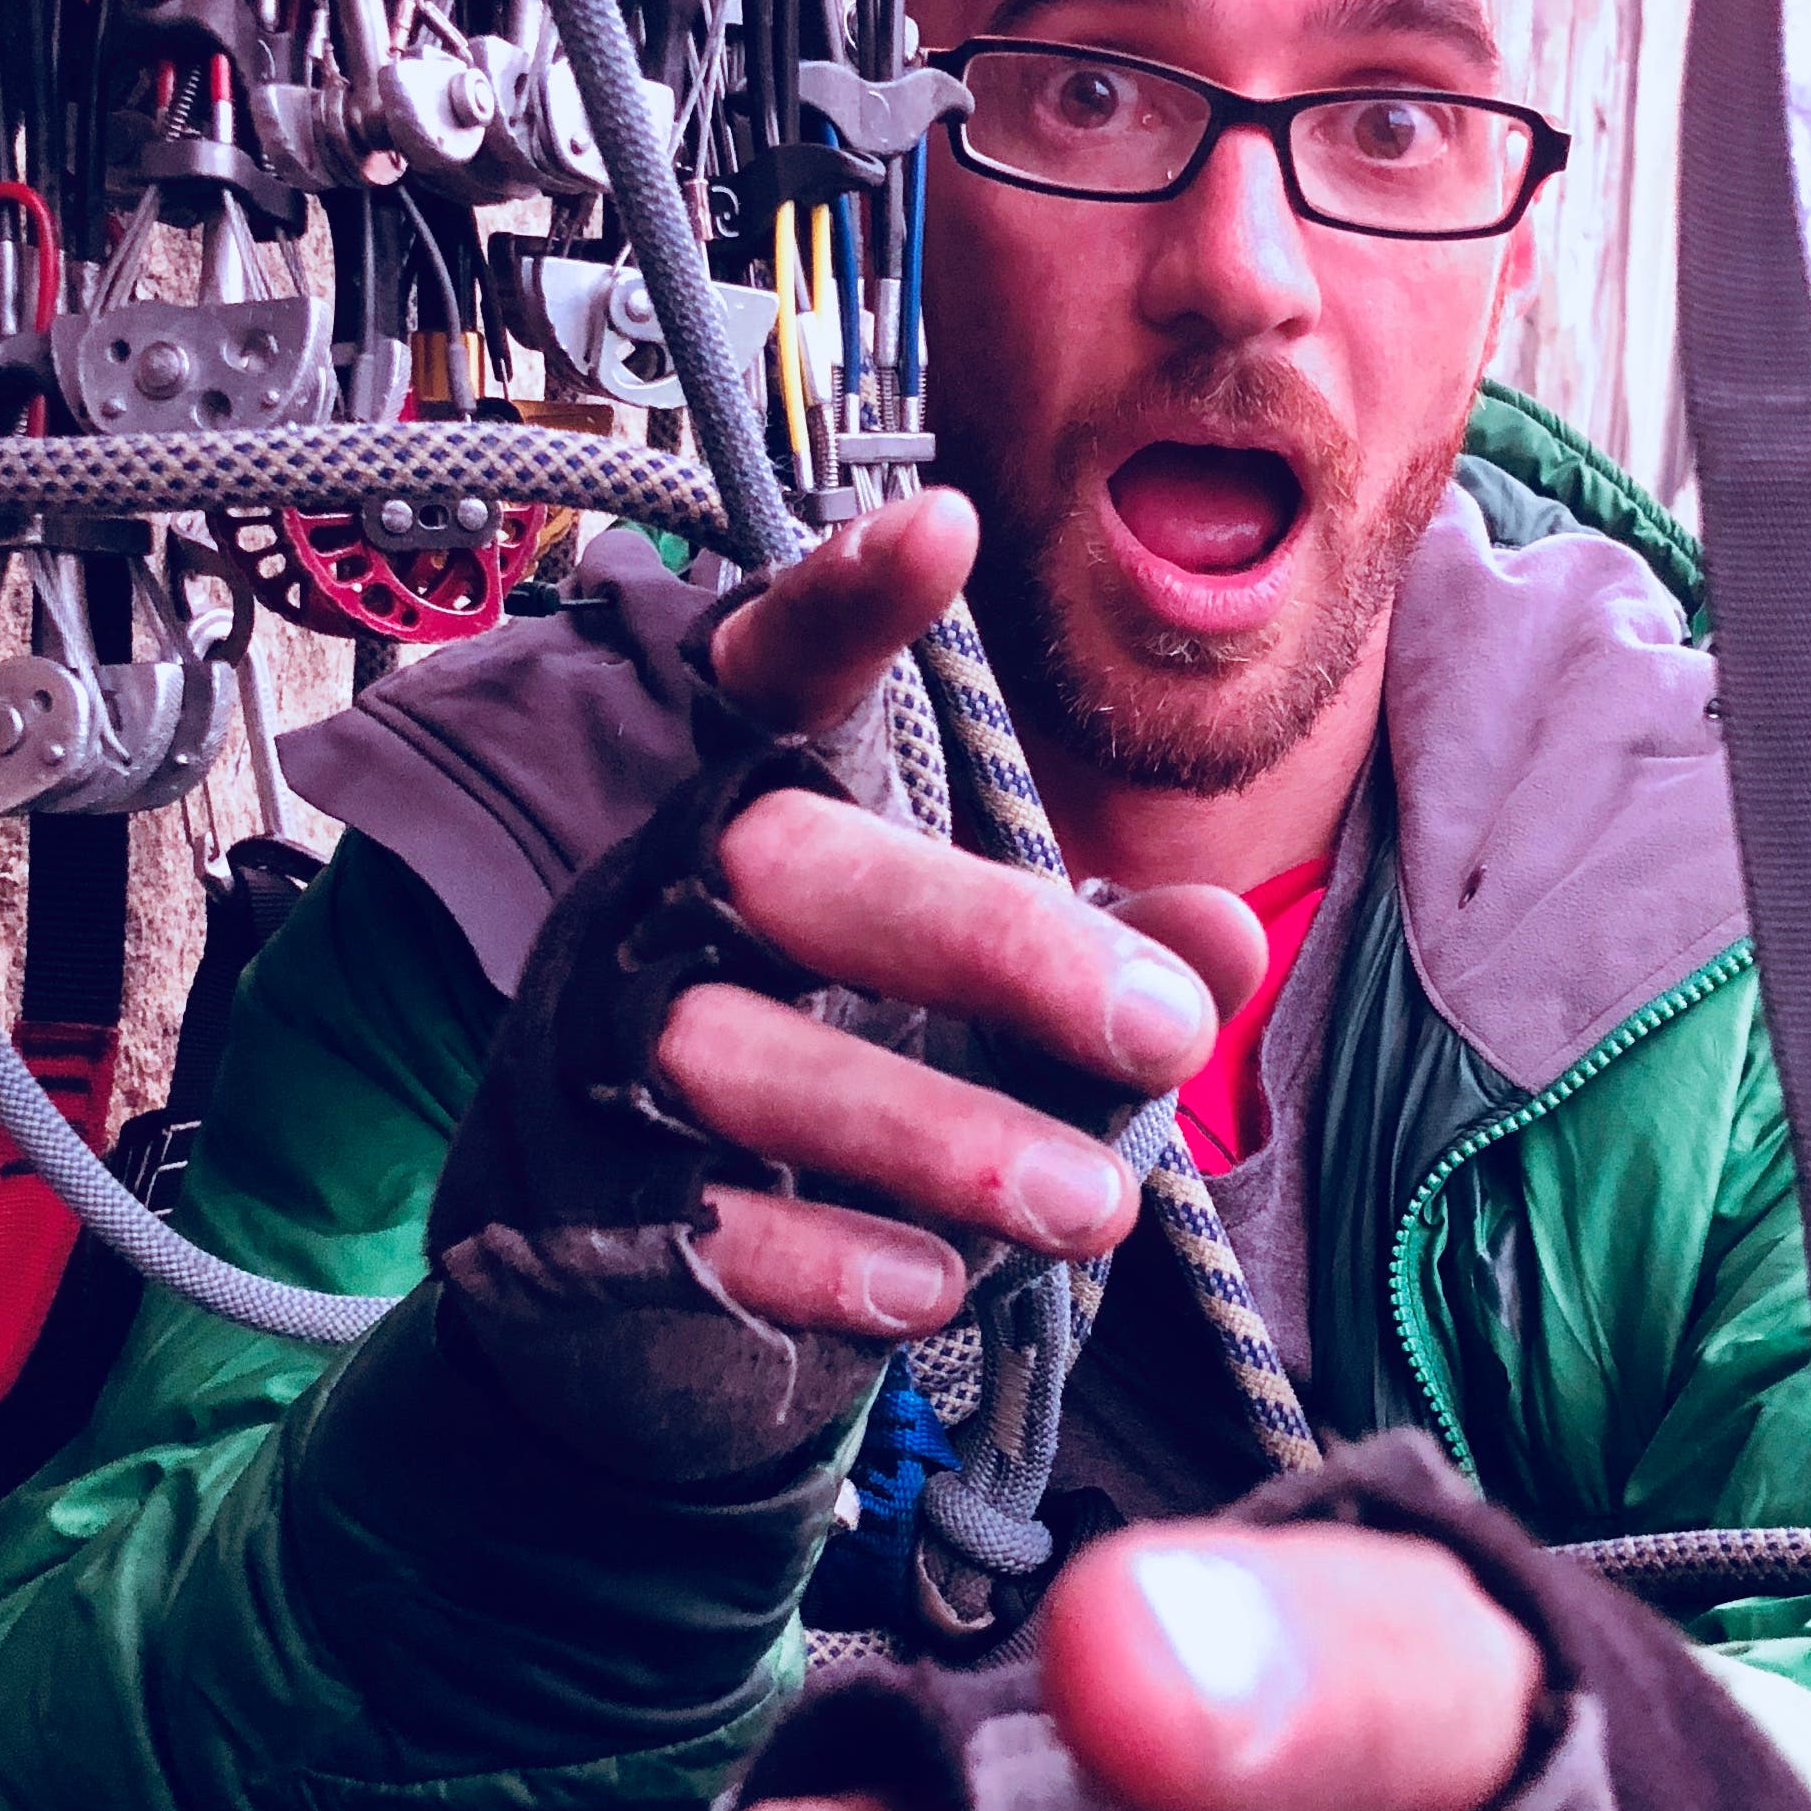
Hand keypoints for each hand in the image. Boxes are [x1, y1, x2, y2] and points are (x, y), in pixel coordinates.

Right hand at [672, 493, 1265, 1343]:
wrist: (622, 1281)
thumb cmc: (836, 1077)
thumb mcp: (981, 1011)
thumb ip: (1105, 964)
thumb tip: (1230, 939)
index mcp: (760, 814)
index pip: (777, 675)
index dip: (842, 601)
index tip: (940, 524)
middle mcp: (664, 904)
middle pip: (797, 871)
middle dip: (991, 943)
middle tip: (1170, 1030)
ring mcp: (601, 1050)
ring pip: (738, 1054)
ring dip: (933, 1130)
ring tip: (1094, 1205)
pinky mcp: (580, 1204)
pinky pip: (695, 1223)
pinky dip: (824, 1258)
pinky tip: (936, 1285)